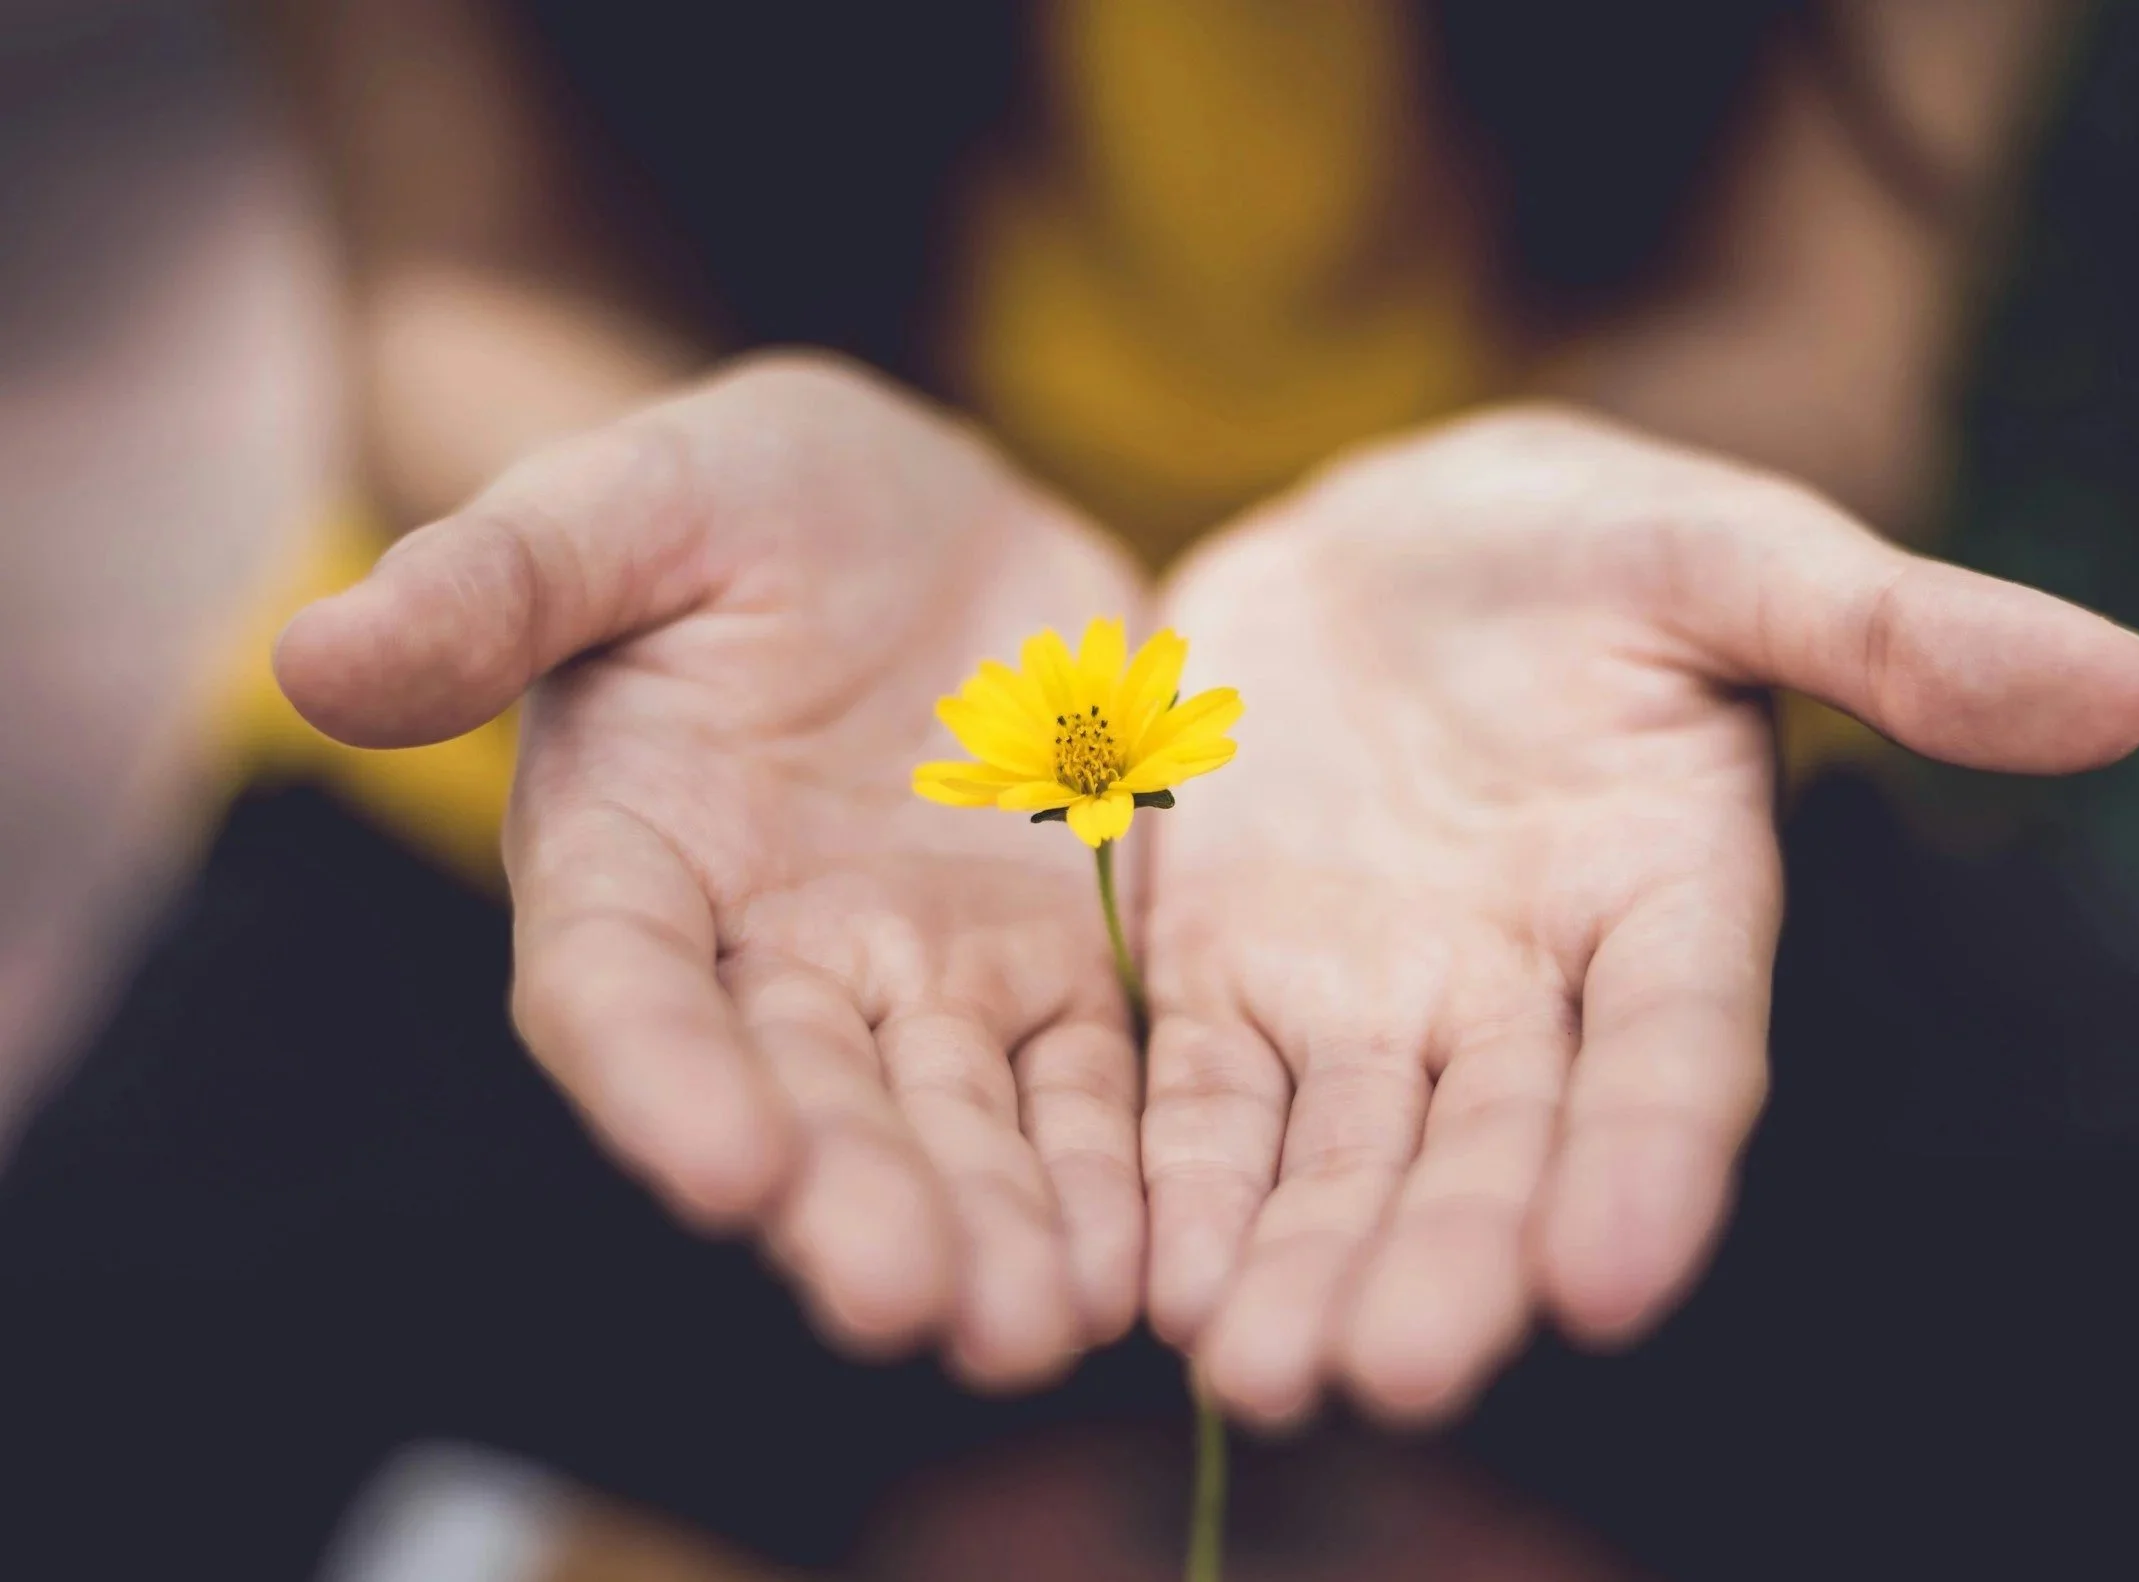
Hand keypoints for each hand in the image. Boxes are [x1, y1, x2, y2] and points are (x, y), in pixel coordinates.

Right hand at [276, 356, 1148, 1386]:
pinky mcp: (1054, 966)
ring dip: (996, 1227)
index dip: (663, 1082)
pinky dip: (1114, 1169)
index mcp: (631, 859)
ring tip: (1042, 1324)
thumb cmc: (738, 497)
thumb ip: (495, 583)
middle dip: (855, 1204)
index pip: (621, 992)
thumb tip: (311, 653)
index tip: (726, 1169)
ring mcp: (919, 975)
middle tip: (912, 1305)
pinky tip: (1149, 1256)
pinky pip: (1087, 1082)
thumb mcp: (626, 502)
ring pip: (954, 1122)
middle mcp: (766, 957)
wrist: (917, 512)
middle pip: (803, 1101)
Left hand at [1140, 407, 2138, 1426]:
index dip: (1651, 1160)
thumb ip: (1887, 627)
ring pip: (1343, 1157)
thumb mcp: (1721, 551)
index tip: (1613, 1277)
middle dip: (1449, 1259)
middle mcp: (1524, 990)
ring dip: (1303, 1263)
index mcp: (1668, 899)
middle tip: (1395, 1372)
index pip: (1676, 1052)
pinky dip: (1182, 1183)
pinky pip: (1203, 1099)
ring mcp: (1370, 999)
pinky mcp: (1230, 980)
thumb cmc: (1579, 542)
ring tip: (1258, 1371)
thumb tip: (2124, 683)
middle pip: (1494, 1146)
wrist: (1382, 545)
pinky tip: (1151, 1279)